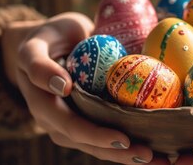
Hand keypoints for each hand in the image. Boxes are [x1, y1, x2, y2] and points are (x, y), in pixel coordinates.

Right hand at [2, 12, 163, 163]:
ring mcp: (72, 123)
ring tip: (158, 159)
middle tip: (148, 154)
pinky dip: (130, 142)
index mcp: (43, 106)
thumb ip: (39, 64)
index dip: (95, 135)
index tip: (123, 138)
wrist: (49, 42)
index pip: (70, 126)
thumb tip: (63, 87)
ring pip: (99, 146)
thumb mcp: (33, 46)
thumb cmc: (45, 39)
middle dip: (118, 152)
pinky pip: (107, 134)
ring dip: (127, 154)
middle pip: (88, 143)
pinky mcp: (88, 119)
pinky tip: (157, 147)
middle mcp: (57, 122)